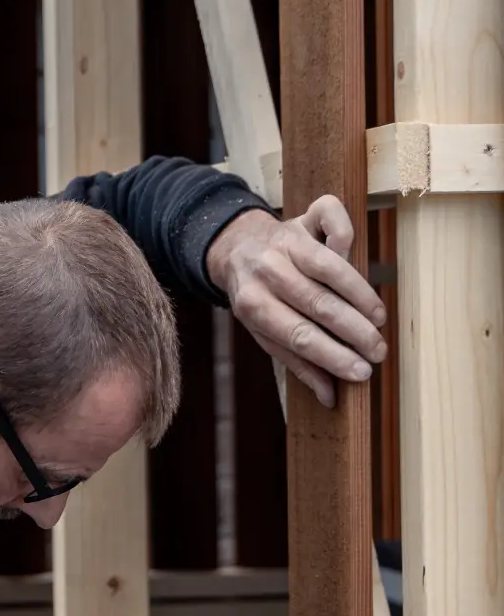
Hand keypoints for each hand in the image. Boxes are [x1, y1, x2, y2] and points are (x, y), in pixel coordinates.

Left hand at [205, 198, 386, 407]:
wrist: (236, 247)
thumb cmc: (259, 297)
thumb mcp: (264, 331)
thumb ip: (297, 362)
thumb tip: (330, 397)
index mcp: (253, 305)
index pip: (299, 336)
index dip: (334, 356)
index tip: (362, 372)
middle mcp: (267, 271)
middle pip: (318, 304)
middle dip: (354, 332)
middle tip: (378, 351)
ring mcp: (285, 241)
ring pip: (330, 268)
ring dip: (361, 297)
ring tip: (378, 320)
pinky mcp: (302, 218)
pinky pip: (332, 220)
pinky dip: (346, 236)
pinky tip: (359, 261)